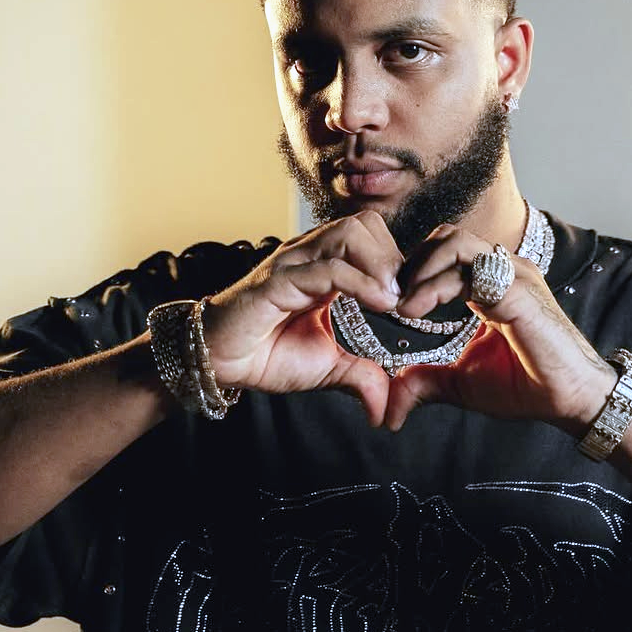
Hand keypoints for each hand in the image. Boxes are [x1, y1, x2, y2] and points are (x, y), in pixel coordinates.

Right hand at [197, 213, 404, 426]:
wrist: (219, 362)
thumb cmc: (267, 355)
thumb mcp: (328, 369)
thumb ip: (360, 378)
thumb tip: (386, 408)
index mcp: (325, 266)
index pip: (372, 238)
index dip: (398, 263)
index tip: (411, 301)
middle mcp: (310, 256)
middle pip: (365, 223)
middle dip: (393, 257)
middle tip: (404, 299)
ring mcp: (293, 264)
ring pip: (349, 233)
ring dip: (380, 265)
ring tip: (392, 302)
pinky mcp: (278, 281)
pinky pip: (327, 269)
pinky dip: (361, 284)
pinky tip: (378, 305)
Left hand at [382, 225, 616, 433]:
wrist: (569, 399)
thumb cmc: (526, 386)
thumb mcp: (462, 383)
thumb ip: (426, 382)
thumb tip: (391, 404)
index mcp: (492, 284)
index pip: (445, 252)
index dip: (413, 273)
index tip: (392, 305)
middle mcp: (502, 271)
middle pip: (445, 236)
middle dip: (411, 263)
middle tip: (392, 299)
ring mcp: (512, 276)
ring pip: (453, 242)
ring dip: (420, 269)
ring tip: (404, 305)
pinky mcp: (517, 291)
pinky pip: (468, 271)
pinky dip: (434, 287)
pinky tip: (416, 312)